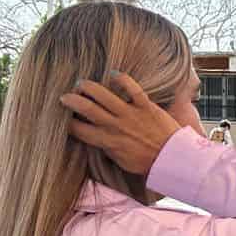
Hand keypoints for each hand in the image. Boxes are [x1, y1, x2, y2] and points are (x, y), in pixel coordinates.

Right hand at [60, 73, 180, 175]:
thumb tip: (95, 137)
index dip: (67, 122)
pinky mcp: (146, 106)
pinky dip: (122, 79)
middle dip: (72, 100)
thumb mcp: (120, 159)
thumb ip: (106, 146)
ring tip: (81, 83)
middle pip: (86, 108)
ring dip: (89, 87)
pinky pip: (132, 88)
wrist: (172, 158)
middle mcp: (115, 126)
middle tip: (65, 96)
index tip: (63, 117)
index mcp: (107, 141)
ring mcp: (130, 114)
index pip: (79, 130)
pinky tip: (113, 74)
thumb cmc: (146, 162)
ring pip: (104, 95)